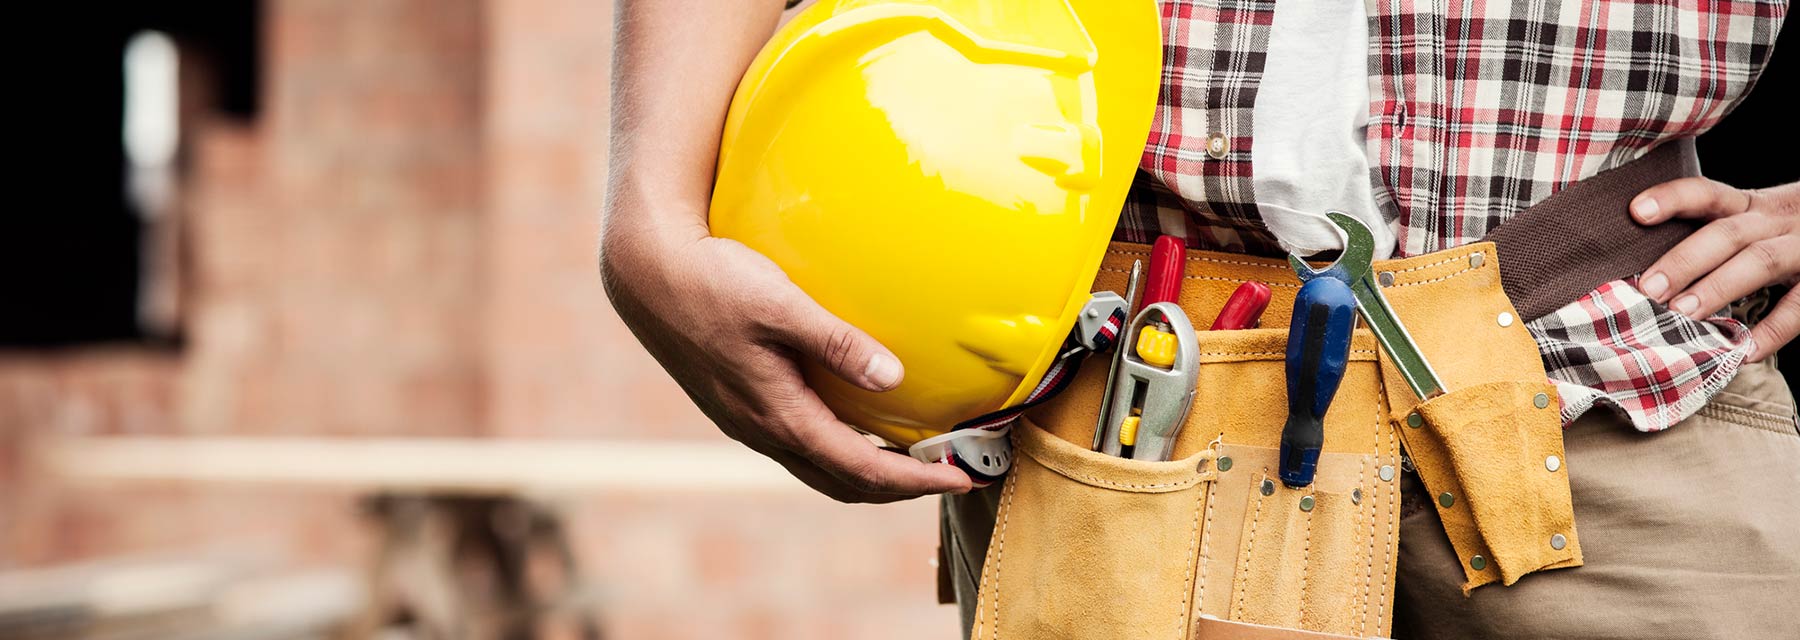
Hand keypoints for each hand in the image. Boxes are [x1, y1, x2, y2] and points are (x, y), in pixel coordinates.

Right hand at [600, 221, 971, 502]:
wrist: (645, 273)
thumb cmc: (712, 280)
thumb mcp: (780, 304)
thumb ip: (838, 342)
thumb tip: (894, 379)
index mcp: (779, 415)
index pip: (862, 469)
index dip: (916, 480)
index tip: (962, 477)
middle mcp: (763, 430)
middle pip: (843, 483)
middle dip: (899, 488)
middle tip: (950, 474)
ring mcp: (747, 420)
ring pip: (819, 468)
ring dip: (869, 472)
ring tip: (913, 458)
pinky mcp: (739, 403)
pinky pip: (800, 445)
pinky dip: (839, 450)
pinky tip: (858, 422)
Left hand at [1632, 179, 1799, 361]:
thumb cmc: (1786, 235)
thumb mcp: (1756, 222)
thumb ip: (1713, 238)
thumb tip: (1648, 278)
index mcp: (1752, 206)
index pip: (1708, 194)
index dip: (1673, 198)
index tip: (1636, 211)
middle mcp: (1777, 221)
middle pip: (1728, 233)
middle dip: (1685, 260)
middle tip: (1649, 289)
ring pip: (1761, 261)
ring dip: (1718, 288)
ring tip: (1682, 315)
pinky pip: (1798, 307)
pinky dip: (1771, 332)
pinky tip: (1742, 351)